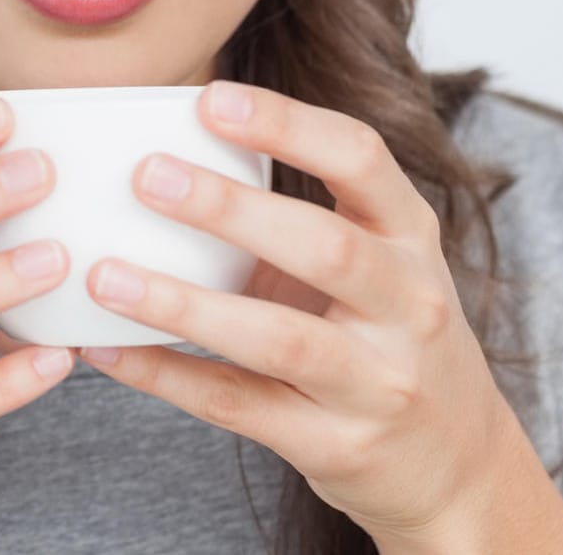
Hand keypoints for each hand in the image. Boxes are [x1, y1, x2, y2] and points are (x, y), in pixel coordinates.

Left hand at [71, 80, 528, 544]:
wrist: (456, 464)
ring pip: (280, 338)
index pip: (362, 160)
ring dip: (184, 305)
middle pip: (326, 247)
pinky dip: (165, 375)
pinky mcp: (337, 447)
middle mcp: (409, 305)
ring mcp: (378, 382)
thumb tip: (159, 155)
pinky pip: (238, 405)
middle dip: (231, 209)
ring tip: (105, 276)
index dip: (288, 123)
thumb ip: (292, 217)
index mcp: (411, 238)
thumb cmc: (385, 337)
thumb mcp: (373, 263)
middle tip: (145, 176)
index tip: (209, 98)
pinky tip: (107, 351)